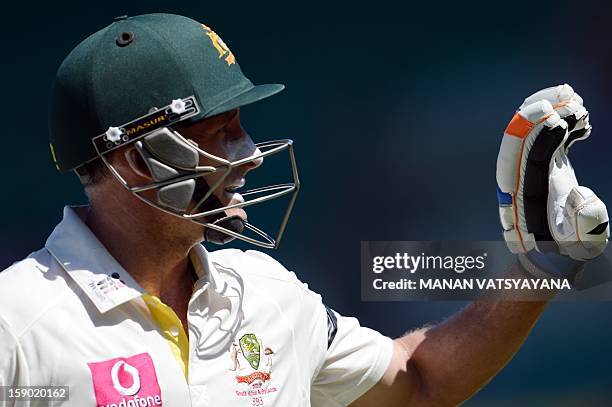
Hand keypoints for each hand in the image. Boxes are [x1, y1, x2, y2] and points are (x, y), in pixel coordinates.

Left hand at [496, 84, 608, 274]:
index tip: (555, 116)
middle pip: (522, 139)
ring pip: (533, 135)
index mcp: (525, 194)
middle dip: (541, 114)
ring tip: (574, 97)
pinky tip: (583, 118)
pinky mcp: (545, 167)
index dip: (536, 135)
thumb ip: (584, 225)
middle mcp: (522, 178)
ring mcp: (532, 170)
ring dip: (551, 112)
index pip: (523, 157)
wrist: (555, 254)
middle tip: (566, 96)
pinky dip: (564, 125)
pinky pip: (549, 139)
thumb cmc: (568, 249)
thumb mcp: (580, 243)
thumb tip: (584, 199)